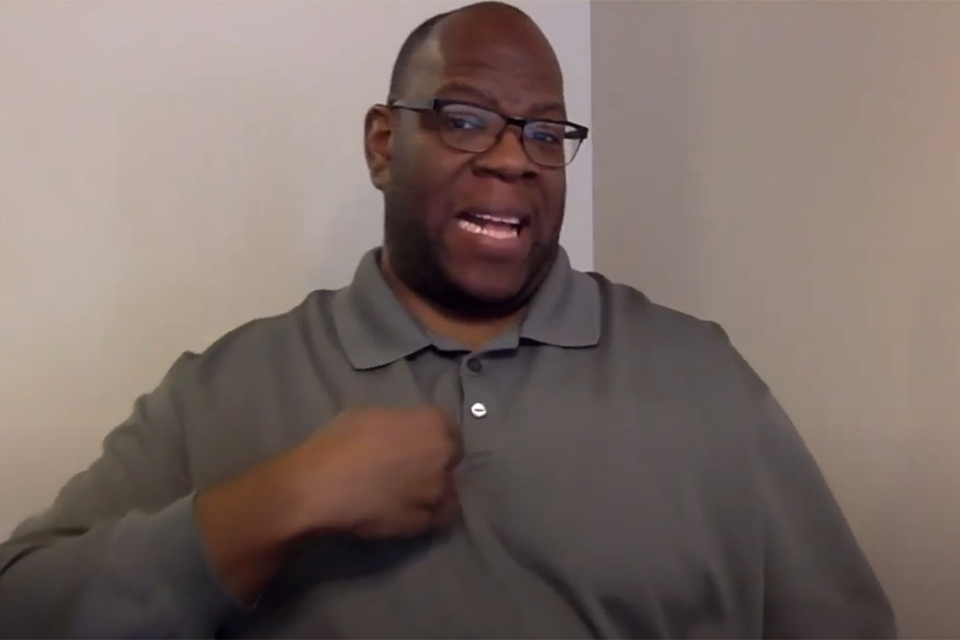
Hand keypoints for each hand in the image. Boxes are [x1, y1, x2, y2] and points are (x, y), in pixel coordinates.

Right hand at [285, 406, 462, 538]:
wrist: (319, 489)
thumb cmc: (339, 443)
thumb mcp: (369, 415)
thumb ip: (399, 423)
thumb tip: (403, 432)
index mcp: (432, 424)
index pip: (449, 428)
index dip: (432, 437)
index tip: (417, 443)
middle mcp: (443, 457)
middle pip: (451, 459)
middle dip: (437, 462)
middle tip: (411, 469)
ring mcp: (437, 492)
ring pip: (449, 491)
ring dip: (435, 491)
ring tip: (409, 494)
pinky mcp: (425, 522)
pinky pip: (439, 518)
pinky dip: (429, 515)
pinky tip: (410, 512)